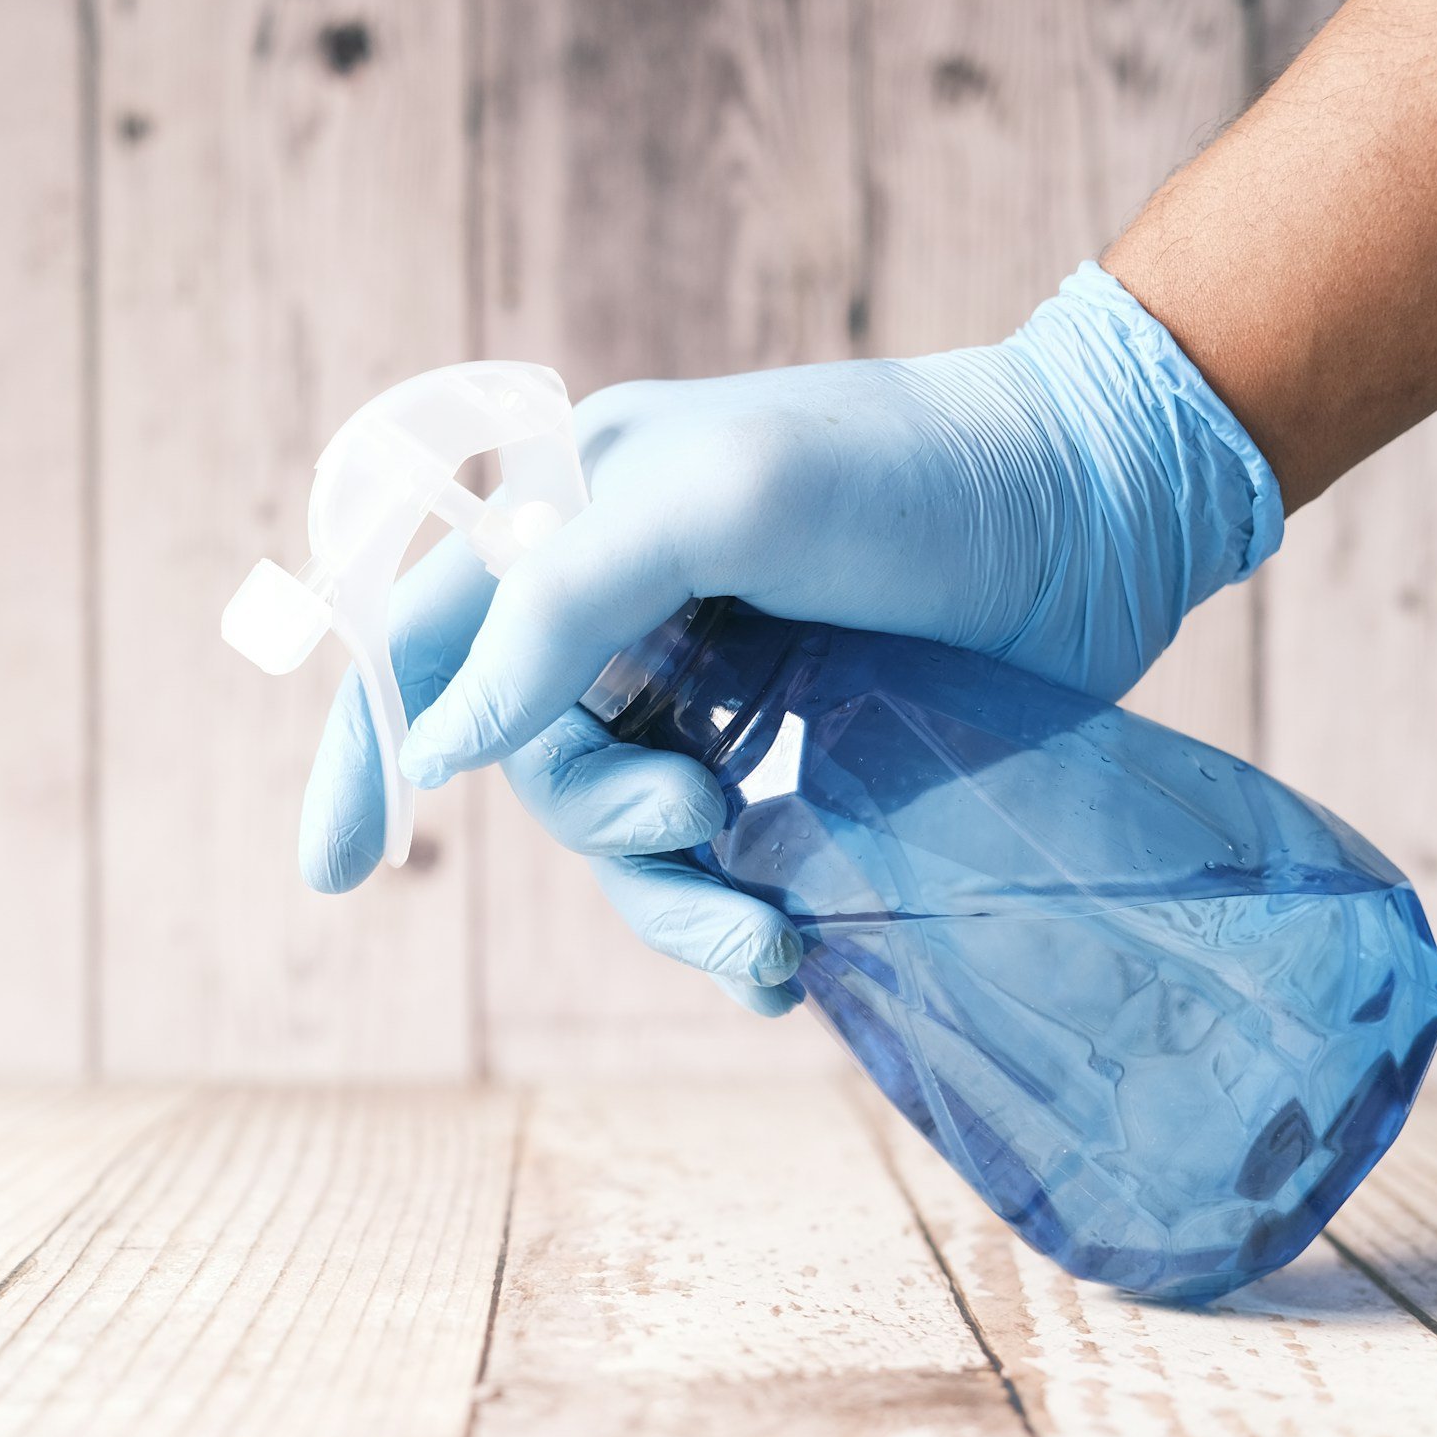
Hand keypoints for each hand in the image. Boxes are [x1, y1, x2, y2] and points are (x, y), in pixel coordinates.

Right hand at [299, 264, 1281, 1016]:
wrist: (1101, 508)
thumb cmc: (906, 476)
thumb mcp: (713, 501)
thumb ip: (553, 606)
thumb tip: (436, 752)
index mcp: (571, 511)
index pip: (420, 637)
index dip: (366, 752)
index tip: (335, 875)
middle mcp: (621, 598)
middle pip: (533, 760)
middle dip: (605, 821)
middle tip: (705, 818)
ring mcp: (708, 677)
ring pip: (624, 831)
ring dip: (677, 901)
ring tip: (770, 945)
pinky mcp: (792, 743)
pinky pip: (714, 860)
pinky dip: (733, 919)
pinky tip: (789, 961)